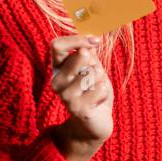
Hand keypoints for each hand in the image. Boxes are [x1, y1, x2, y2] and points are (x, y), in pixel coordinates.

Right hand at [48, 34, 112, 160]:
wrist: (95, 123)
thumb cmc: (93, 92)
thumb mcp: (92, 69)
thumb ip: (89, 53)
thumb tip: (92, 36)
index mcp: (57, 68)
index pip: (57, 45)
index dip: (76, 39)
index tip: (96, 41)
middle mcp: (56, 81)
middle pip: (80, 56)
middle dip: (96, 63)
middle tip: (95, 78)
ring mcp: (65, 96)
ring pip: (93, 72)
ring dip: (101, 80)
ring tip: (95, 91)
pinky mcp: (78, 108)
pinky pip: (100, 87)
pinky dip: (104, 93)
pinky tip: (97, 102)